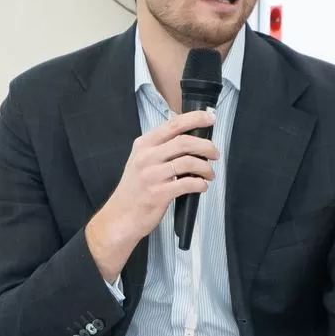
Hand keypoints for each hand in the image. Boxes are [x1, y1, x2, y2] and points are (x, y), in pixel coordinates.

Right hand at [84, 110, 218, 282]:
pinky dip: (200, 184)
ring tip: (209, 174)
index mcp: (144, 144)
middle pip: (184, 142)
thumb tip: (190, 140)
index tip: (210, 118)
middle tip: (215, 153)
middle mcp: (146, 157)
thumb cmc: (134, 190)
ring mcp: (152, 175)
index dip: (195, 119)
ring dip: (205, 167)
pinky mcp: (158, 194)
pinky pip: (187, 183)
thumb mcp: (141, 161)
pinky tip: (202, 186)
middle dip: (206, 146)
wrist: (120, 217)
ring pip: (188, 162)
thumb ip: (161, 149)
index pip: (173, 125)